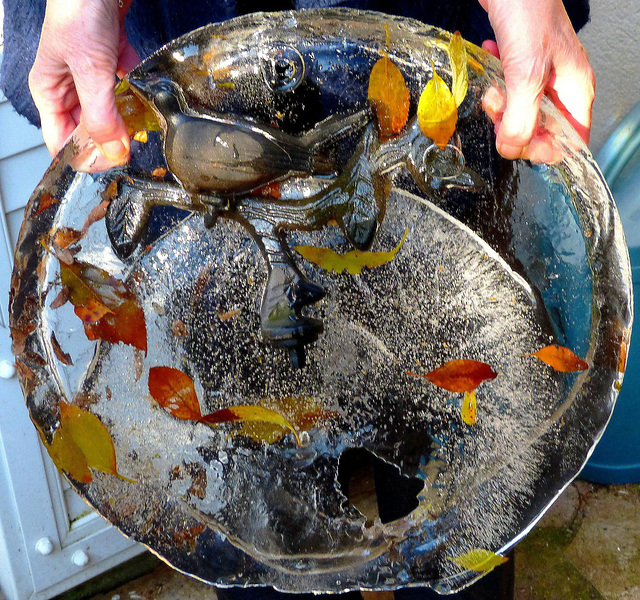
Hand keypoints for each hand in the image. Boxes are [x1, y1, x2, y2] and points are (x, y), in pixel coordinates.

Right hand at [29, 0, 138, 160]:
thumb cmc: (78, 8)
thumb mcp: (89, 70)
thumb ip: (100, 114)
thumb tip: (112, 151)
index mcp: (50, 91)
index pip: (62, 140)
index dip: (85, 157)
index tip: (112, 165)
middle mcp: (69, 86)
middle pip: (89, 129)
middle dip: (111, 141)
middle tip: (134, 149)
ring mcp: (92, 73)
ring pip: (111, 111)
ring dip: (127, 120)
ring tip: (143, 128)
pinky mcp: (113, 60)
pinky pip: (127, 87)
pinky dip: (138, 94)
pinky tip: (148, 97)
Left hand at [477, 0, 594, 159]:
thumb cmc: (528, 12)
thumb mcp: (525, 75)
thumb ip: (520, 118)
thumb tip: (512, 149)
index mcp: (575, 91)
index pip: (568, 141)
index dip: (541, 149)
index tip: (516, 142)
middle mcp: (560, 87)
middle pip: (539, 131)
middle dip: (512, 125)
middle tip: (499, 110)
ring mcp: (541, 76)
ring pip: (519, 113)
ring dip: (500, 106)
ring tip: (494, 87)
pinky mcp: (520, 66)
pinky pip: (507, 92)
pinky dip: (496, 86)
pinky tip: (493, 62)